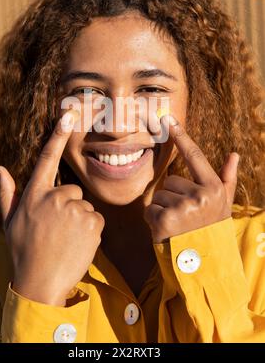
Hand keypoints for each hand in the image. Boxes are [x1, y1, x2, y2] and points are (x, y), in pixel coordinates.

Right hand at [0, 110, 104, 305]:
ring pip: (84, 206)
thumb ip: (8, 192)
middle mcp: (54, 198)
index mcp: (34, 195)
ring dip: (79, 220)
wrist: (41, 283)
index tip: (68, 115)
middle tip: (57, 230)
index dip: (58, 136)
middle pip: (72, 190)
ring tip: (65, 240)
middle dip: (68, 206)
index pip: (47, 159)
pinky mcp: (91, 222)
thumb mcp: (10, 222)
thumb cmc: (23, 251)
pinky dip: (91, 230)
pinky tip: (77, 244)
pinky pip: (96, 219)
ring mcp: (73, 209)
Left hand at [144, 115, 238, 242]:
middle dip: (172, 197)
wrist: (205, 264)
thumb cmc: (212, 229)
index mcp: (213, 188)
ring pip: (158, 196)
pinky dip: (153, 220)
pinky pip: (149, 209)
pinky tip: (166, 232)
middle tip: (184, 216)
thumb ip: (227, 178)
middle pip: (170, 181)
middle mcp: (198, 195)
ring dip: (163, 209)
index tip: (168, 120)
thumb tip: (234, 154)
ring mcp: (181, 208)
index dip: (181, 137)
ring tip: (177, 225)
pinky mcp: (163, 220)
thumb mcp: (223, 205)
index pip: (194, 156)